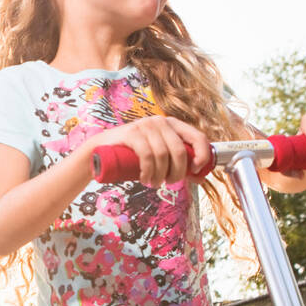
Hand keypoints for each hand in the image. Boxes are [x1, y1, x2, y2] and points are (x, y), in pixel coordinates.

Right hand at [87, 115, 212, 187]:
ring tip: (154, 183)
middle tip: (169, 183)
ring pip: (163, 155)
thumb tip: (200, 178)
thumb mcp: (159, 155)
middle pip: (179, 151)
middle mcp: (161, 121)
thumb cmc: (134, 155)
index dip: (202, 155)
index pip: (198, 137)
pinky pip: (147, 155)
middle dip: (177, 173)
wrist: (102, 149)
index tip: (195, 171)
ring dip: (160, 175)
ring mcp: (146, 125)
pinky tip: (145, 178)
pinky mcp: (132, 133)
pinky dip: (149, 171)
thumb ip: (178, 163)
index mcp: (173, 124)